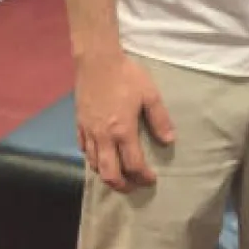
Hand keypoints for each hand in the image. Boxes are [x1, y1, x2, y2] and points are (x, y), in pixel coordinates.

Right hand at [74, 50, 175, 192]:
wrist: (97, 60)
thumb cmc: (126, 75)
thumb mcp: (150, 95)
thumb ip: (160, 119)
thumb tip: (169, 141)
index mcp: (123, 131)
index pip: (133, 164)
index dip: (143, 176)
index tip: (151, 180)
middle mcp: (104, 137)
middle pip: (109, 173)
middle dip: (122, 185)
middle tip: (133, 187)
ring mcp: (89, 131)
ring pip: (94, 164)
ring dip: (107, 174)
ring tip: (118, 175)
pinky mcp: (79, 123)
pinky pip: (83, 149)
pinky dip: (92, 158)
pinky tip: (99, 156)